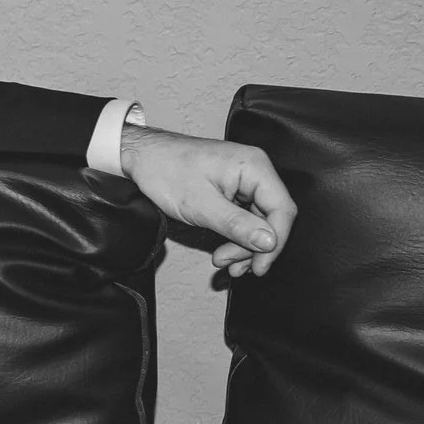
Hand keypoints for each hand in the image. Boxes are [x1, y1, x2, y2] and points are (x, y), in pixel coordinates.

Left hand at [121, 126, 297, 277]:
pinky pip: (243, 217)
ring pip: (257, 222)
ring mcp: (243, 181)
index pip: (282, 209)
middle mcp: (254, 171)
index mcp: (254, 167)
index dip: (276, 242)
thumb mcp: (200, 205)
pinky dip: (235, 236)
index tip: (260, 265)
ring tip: (224, 261)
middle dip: (254, 247)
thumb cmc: (165, 170)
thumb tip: (269, 242)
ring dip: (243, 246)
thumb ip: (237, 225)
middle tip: (234, 266)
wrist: (141, 157)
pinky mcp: (232, 190)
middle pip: (271, 218)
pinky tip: (225, 251)